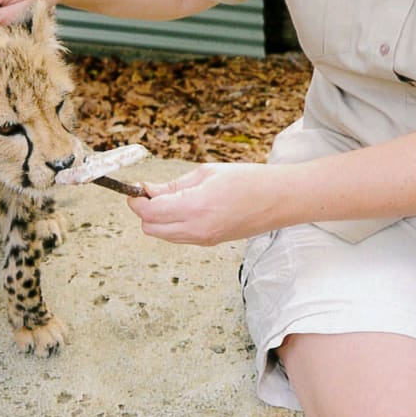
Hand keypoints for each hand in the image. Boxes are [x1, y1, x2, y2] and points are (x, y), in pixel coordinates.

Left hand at [127, 162, 280, 245]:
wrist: (279, 200)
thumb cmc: (249, 180)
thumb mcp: (207, 173)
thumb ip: (174, 185)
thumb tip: (147, 190)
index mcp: (195, 207)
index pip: (149, 212)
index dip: (137, 200)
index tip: (136, 188)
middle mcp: (197, 229)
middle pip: (150, 228)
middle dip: (145, 211)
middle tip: (152, 192)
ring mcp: (203, 240)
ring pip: (163, 236)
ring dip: (158, 219)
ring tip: (170, 198)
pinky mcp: (209, 243)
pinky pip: (179, 238)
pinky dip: (172, 225)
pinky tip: (183, 208)